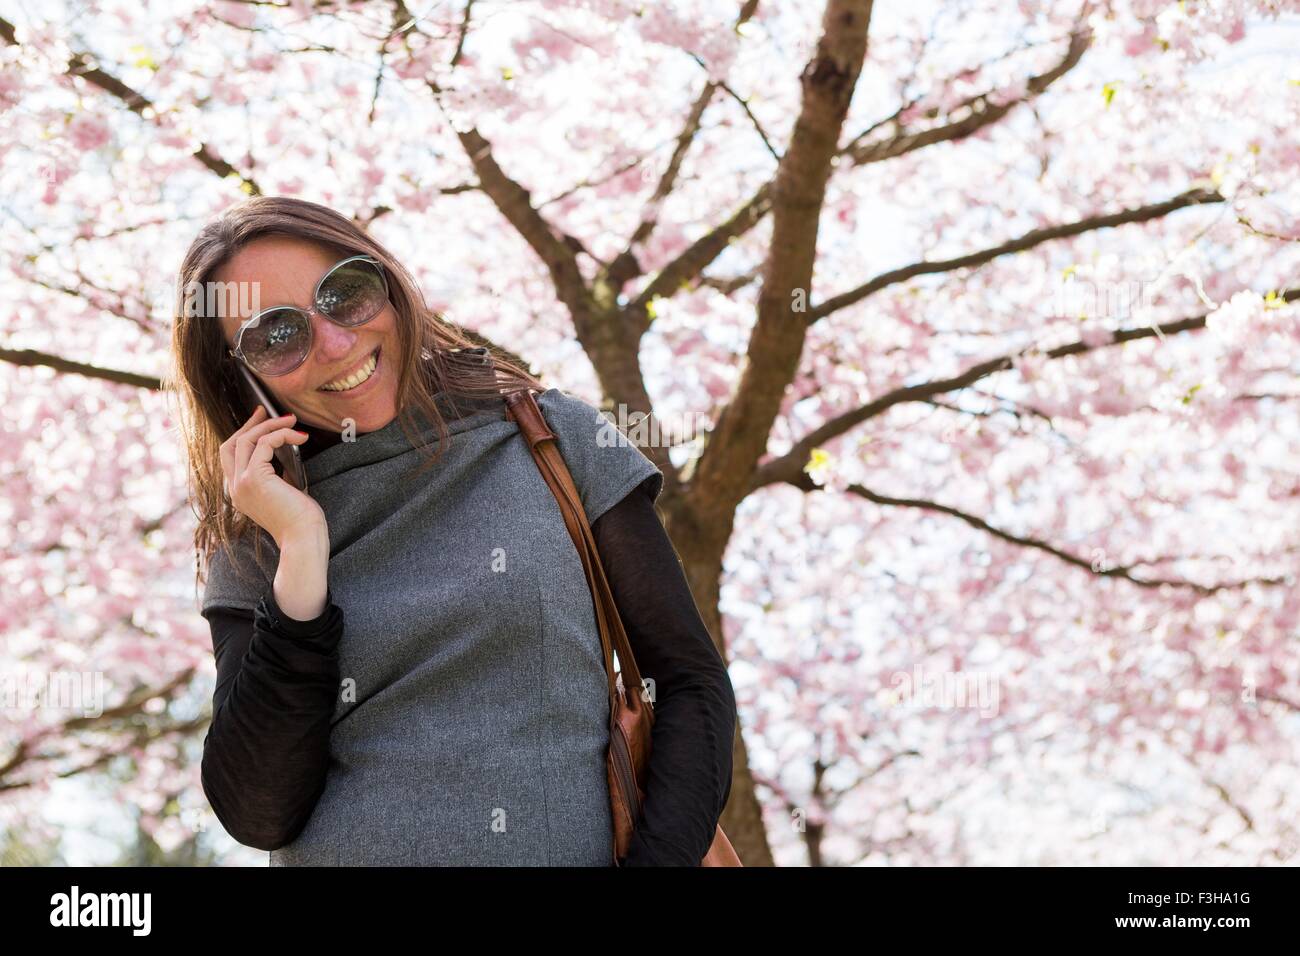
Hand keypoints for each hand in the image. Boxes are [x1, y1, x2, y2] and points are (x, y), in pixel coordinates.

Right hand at [220, 406, 325, 546]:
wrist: (303, 540)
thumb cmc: (301, 521)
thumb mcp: (285, 492)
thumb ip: (277, 473)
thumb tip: (285, 448)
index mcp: (239, 493)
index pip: (231, 456)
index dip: (243, 434)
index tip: (260, 420)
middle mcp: (235, 488)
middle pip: (232, 444)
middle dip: (250, 424)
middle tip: (268, 411)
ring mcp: (241, 484)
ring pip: (246, 440)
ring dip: (270, 426)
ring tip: (292, 422)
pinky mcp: (254, 479)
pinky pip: (264, 444)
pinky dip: (281, 435)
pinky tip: (299, 437)